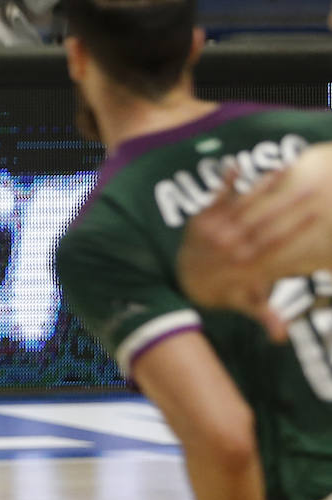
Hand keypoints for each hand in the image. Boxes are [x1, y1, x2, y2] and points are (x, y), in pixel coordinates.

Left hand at [176, 162, 326, 340]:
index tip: (316, 214)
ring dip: (262, 186)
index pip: (274, 242)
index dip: (295, 228)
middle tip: (311, 187)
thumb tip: (280, 336)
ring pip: (241, 204)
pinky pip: (215, 197)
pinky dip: (224, 181)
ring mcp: (214, 228)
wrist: (184, 279)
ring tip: (283, 169)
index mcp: (244, 262)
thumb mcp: (243, 302)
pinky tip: (235, 163)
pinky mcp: (201, 217)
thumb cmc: (223, 290)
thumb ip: (263, 314)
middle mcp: (229, 243)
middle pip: (262, 219)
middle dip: (287, 203)